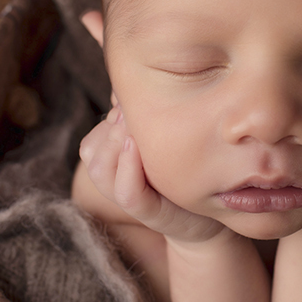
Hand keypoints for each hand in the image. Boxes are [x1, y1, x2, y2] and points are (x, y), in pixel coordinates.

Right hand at [79, 106, 224, 243]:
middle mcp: (117, 181)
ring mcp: (132, 198)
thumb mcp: (166, 140)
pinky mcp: (151, 214)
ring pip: (101, 170)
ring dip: (115, 143)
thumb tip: (134, 82)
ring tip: (134, 126)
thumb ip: (146, 118)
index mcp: (116, 163)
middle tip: (133, 111)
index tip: (132, 102)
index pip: (93, 139)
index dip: (109, 118)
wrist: (210, 219)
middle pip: (91, 151)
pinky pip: (126, 193)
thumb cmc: (187, 174)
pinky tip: (136, 147)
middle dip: (112, 127)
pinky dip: (127, 169)